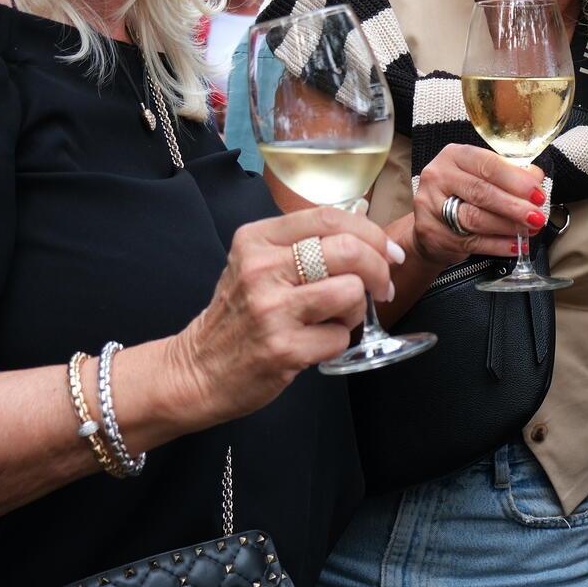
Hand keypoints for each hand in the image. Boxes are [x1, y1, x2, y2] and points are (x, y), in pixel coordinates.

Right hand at [174, 204, 403, 422]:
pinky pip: (340, 336)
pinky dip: (339, 341)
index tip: (389, 252)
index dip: (371, 232)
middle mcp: (261, 269)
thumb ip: (302, 243)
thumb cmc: (240, 314)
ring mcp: (271, 309)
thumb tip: (365, 229)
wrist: (199, 369)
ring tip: (339, 317)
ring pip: (351, 292)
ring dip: (358, 308)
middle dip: (379, 269)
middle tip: (383, 287)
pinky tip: (316, 343)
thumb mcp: (256, 263)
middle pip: (348, 251)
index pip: (330, 217)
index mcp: (256, 239)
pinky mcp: (282, 348)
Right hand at [409, 143, 547, 265]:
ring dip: (507, 226)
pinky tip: (514, 245)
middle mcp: (439, 177)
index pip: (488, 164)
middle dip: (514, 206)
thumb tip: (536, 178)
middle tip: (537, 216)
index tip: (537, 193)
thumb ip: (509, 174)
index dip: (516, 180)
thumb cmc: (462, 194)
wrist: (432, 223)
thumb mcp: (482, 176)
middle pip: (481, 192)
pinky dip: (497, 245)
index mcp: (454, 156)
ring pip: (475, 218)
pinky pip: (471, 242)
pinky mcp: (432, 233)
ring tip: (528, 231)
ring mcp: (431, 206)